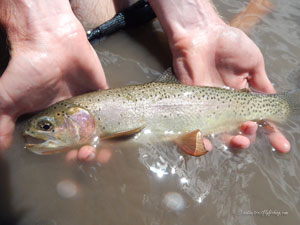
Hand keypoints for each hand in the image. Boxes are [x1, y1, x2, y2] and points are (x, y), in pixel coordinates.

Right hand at [0, 0, 107, 150]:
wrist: (49, 41)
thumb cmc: (28, 69)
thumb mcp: (8, 99)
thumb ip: (2, 123)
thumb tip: (0, 148)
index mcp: (51, 120)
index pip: (61, 144)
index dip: (67, 155)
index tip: (70, 160)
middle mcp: (70, 115)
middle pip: (82, 140)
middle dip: (86, 153)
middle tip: (86, 155)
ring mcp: (86, 105)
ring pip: (98, 130)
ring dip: (101, 144)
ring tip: (101, 152)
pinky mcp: (99, 93)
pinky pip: (111, 112)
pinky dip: (115, 124)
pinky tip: (115, 136)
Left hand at [170, 23, 289, 152]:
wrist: (202, 35)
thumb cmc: (229, 44)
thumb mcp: (253, 62)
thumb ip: (261, 83)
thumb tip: (273, 102)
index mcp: (242, 95)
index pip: (258, 118)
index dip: (270, 133)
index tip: (281, 145)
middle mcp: (226, 104)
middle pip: (238, 129)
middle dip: (247, 136)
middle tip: (249, 129)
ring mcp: (209, 106)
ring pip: (219, 132)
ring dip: (230, 141)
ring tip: (239, 139)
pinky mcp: (192, 105)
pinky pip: (195, 127)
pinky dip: (200, 140)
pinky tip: (209, 144)